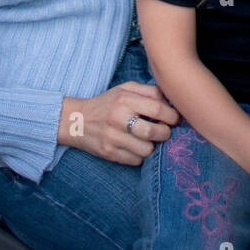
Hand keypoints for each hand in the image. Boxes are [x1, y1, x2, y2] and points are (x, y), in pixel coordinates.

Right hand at [58, 82, 179, 164]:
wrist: (75, 120)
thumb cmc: (107, 103)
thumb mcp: (125, 89)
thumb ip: (149, 91)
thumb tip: (172, 102)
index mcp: (125, 99)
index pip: (158, 109)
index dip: (172, 116)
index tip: (174, 119)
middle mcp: (118, 118)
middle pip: (154, 132)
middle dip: (165, 133)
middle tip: (164, 131)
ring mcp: (112, 137)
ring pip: (146, 150)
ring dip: (152, 146)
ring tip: (148, 140)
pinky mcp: (108, 153)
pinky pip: (135, 161)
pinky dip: (139, 156)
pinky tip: (135, 147)